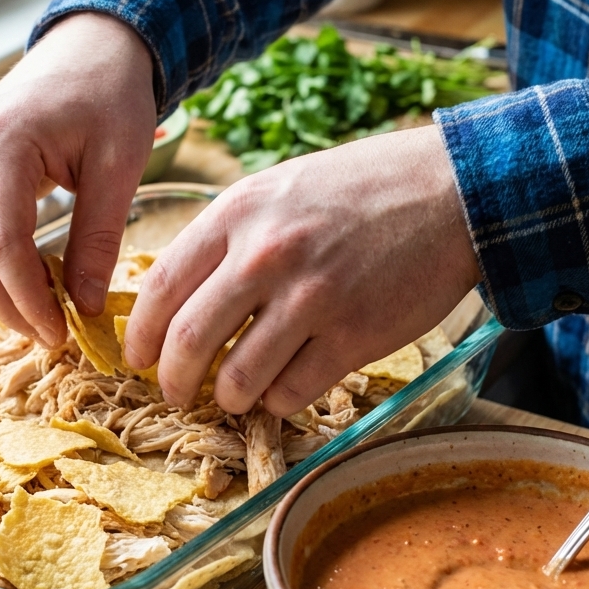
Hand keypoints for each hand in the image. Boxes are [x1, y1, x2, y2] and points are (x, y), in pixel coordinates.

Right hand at [0, 13, 155, 346]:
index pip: (3, 244)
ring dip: (0, 288)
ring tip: (47, 317)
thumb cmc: (113, 93)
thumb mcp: (119, 166)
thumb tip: (84, 307)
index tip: (62, 335)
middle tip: (52, 338)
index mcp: (2, 145)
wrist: (94, 42)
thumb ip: (99, 237)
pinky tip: (36, 283)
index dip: (29, 298)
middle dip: (8, 304)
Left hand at [123, 125, 479, 415]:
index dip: (141, 332)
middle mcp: (267, 255)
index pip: (162, 285)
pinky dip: (278, 400)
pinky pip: (292, 391)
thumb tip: (180, 294)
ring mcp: (312, 299)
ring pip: (238, 379)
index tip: (138, 355)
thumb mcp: (279, 188)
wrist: (449, 192)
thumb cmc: (360, 188)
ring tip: (234, 394)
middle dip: (173, 379)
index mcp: (240, 212)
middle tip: (176, 390)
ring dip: (228, 397)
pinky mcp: (354, 336)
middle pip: (189, 341)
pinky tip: (283, 386)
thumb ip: (229, 234)